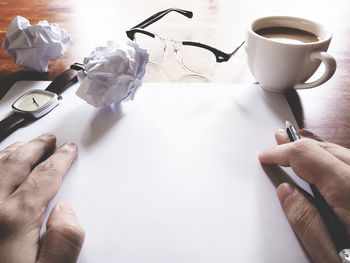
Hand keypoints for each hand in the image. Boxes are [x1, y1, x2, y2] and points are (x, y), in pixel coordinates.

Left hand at [0, 134, 84, 262]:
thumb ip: (64, 243)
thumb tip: (66, 210)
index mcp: (12, 220)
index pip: (44, 177)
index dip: (60, 160)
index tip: (69, 150)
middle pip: (16, 165)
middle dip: (36, 148)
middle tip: (49, 140)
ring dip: (11, 151)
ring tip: (24, 145)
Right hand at [259, 129, 349, 262]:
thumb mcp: (333, 257)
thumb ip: (307, 223)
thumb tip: (286, 192)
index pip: (308, 155)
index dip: (282, 151)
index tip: (266, 155)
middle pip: (327, 148)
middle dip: (297, 144)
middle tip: (277, 140)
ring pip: (343, 153)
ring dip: (316, 149)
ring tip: (297, 148)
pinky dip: (334, 158)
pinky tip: (326, 163)